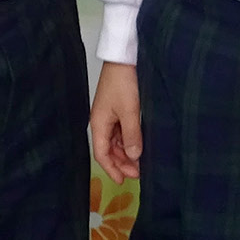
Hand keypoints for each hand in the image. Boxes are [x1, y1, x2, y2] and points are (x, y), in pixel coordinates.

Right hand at [90, 62, 142, 180]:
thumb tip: (134, 156)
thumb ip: (132, 135)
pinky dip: (129, 141)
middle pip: (108, 150)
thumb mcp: (129, 111)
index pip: (101, 154)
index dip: (111, 169)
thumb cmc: (123, 82)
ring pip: (116, 142)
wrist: (124, 59)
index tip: (124, 181)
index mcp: (99, 124)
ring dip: (126, 153)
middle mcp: (102, 122)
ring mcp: (109, 116)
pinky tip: (139, 146)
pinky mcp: (117, 109)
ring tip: (141, 162)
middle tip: (139, 173)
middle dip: (122, 163)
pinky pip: (121, 132)